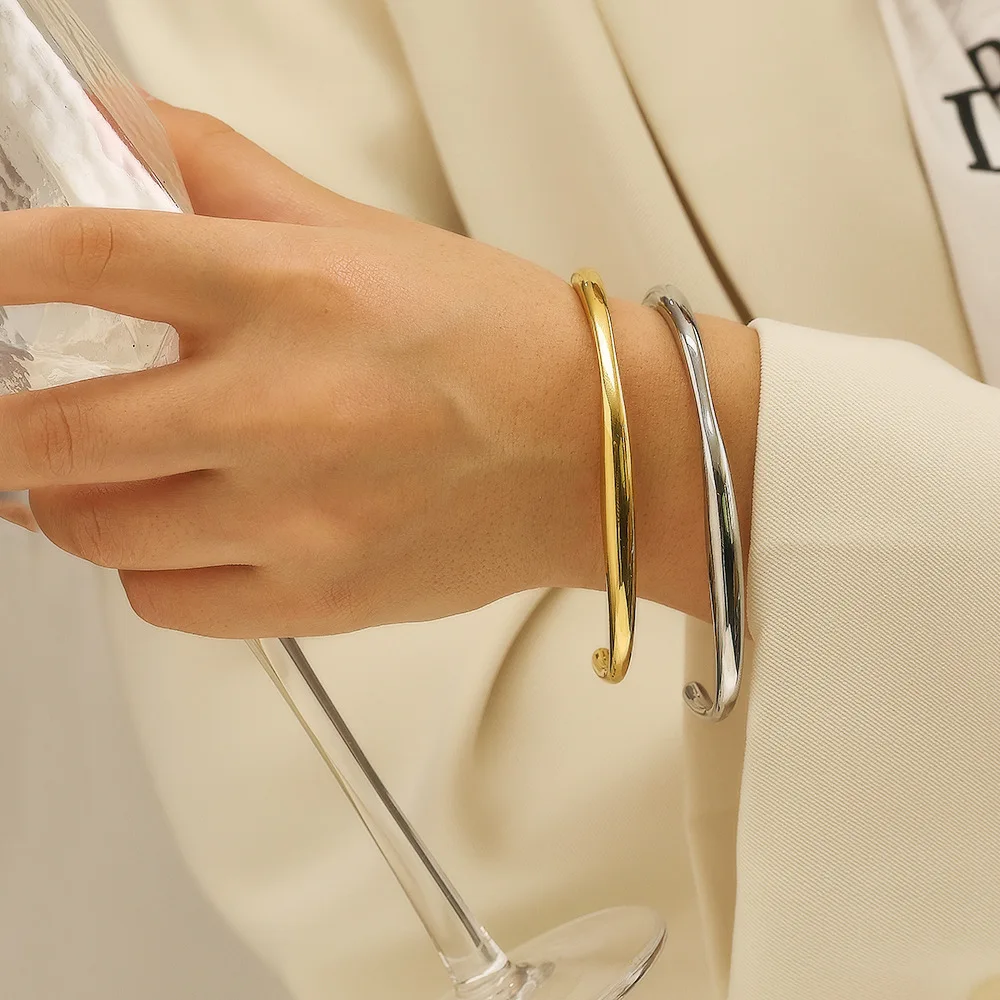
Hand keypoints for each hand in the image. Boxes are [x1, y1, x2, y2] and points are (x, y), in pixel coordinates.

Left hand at [0, 104, 758, 637]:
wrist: (590, 449)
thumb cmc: (493, 341)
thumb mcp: (361, 234)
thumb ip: (223, 177)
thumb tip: (112, 130)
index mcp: (294, 289)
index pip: (91, 257)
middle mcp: (286, 407)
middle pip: (51, 433)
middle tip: (2, 415)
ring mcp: (299, 518)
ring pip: (96, 533)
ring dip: (68, 501)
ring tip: (106, 473)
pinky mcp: (318, 598)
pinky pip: (165, 603)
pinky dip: (146, 569)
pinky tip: (185, 533)